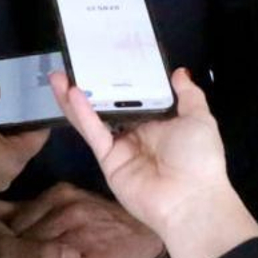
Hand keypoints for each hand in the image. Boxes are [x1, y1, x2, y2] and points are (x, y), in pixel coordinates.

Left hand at [0, 184, 162, 257]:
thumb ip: (26, 207)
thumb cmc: (103, 220)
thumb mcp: (65, 204)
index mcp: (58, 195)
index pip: (17, 222)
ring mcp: (78, 236)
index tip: (22, 254)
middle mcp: (66, 211)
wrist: (145, 232)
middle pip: (24, 243)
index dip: (15, 242)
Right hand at [50, 69, 257, 257]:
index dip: (120, 79)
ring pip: (93, 118)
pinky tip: (71, 94)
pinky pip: (94, 134)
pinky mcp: (108, 161)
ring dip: (74, 98)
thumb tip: (179, 72)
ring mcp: (120, 148)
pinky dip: (82, 114)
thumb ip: (188, 94)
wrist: (192, 201)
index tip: (107, 56)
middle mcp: (136, 134)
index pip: (134, 97)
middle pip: (108, 106)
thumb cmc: (199, 158)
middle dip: (91, 86)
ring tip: (57, 75)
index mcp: (158, 123)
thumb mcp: (199, 118)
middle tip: (74, 63)